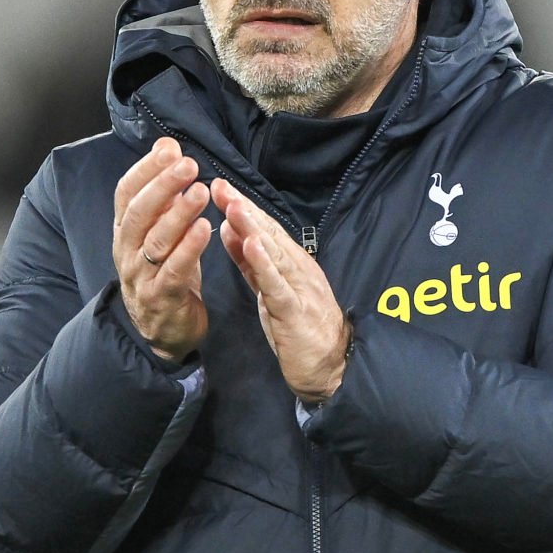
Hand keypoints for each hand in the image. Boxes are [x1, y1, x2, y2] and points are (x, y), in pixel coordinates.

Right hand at [113, 137, 213, 361]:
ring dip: (179, 214)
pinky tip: (205, 229)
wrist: (162, 330)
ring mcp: (141, 276)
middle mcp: (126, 251)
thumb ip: (163, 193)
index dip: (146, 169)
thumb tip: (168, 145)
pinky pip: (175, 270)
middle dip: (163, 186)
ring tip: (201, 192)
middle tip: (188, 164)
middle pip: (139, 213)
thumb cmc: (164, 271)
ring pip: (156, 241)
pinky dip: (190, 249)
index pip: (126, 193)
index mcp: (125, 231)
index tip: (170, 149)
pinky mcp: (162, 298)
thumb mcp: (159, 230)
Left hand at [211, 178, 349, 401]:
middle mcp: (299, 269)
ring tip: (233, 206)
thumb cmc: (301, 329)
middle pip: (268, 234)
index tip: (219, 186)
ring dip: (252, 228)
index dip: (242, 207)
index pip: (265, 229)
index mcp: (292, 264)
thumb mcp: (270, 292)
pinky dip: (263, 264)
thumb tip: (229, 230)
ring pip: (274, 253)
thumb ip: (251, 264)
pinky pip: (277, 285)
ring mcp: (300, 288)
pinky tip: (250, 245)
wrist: (333, 367)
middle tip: (219, 185)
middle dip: (243, 208)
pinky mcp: (295, 311)